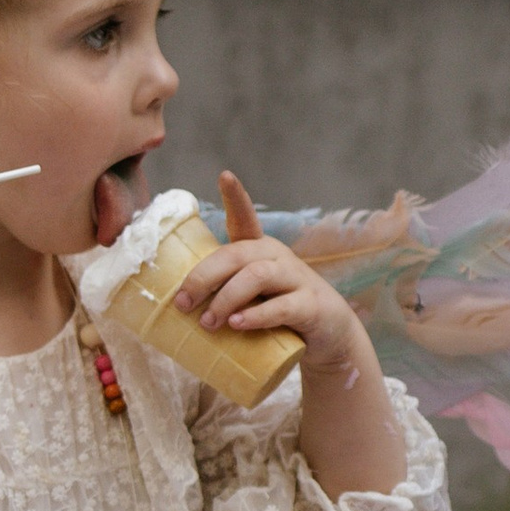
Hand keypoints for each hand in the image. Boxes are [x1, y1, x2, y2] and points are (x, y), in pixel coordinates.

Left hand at [177, 171, 376, 382]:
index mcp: (259, 251)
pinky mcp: (312, 305)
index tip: (225, 176)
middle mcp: (278, 257)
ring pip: (256, 276)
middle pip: (236, 254)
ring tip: (209, 323)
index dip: (236, 197)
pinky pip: (282, 306)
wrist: (332, 334)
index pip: (246, 218)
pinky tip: (238, 324)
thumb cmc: (280, 313)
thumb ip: (225, 295)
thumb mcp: (252, 298)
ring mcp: (297, 279)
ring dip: (226, 299)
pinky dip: (256, 315)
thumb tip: (178, 310)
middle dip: (203, 277)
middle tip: (183, 305)